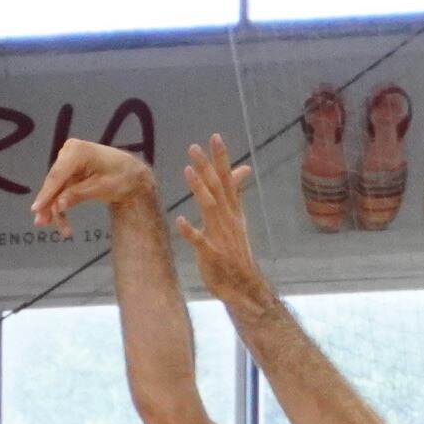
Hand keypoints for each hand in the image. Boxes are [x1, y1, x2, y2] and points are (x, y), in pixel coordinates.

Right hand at [29, 137, 153, 233]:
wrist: (131, 174)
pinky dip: (61, 205)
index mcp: (77, 151)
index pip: (58, 175)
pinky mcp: (68, 172)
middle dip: (49, 204)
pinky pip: (61, 190)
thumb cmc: (121, 177)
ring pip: (56, 189)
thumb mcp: (101, 187)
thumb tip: (58, 205)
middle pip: (54, 183)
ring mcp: (67, 162)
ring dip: (54, 208)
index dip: (46, 193)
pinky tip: (62, 222)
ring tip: (59, 229)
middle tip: (42, 224)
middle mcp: (68, 152)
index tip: (36, 209)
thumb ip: (78, 195)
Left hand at [173, 135, 269, 309]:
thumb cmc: (236, 254)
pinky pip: (200, 241)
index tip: (214, 137)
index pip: (228, 179)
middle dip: (207, 167)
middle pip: (217, 188)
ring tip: (187, 170)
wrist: (244, 286)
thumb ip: (235, 195)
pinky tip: (179, 221)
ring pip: (210, 208)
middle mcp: (228, 220)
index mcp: (233, 212)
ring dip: (199, 189)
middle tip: (194, 147)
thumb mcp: (236, 220)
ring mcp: (221, 236)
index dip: (221, 159)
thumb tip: (241, 170)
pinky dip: (190, 231)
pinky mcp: (212, 254)